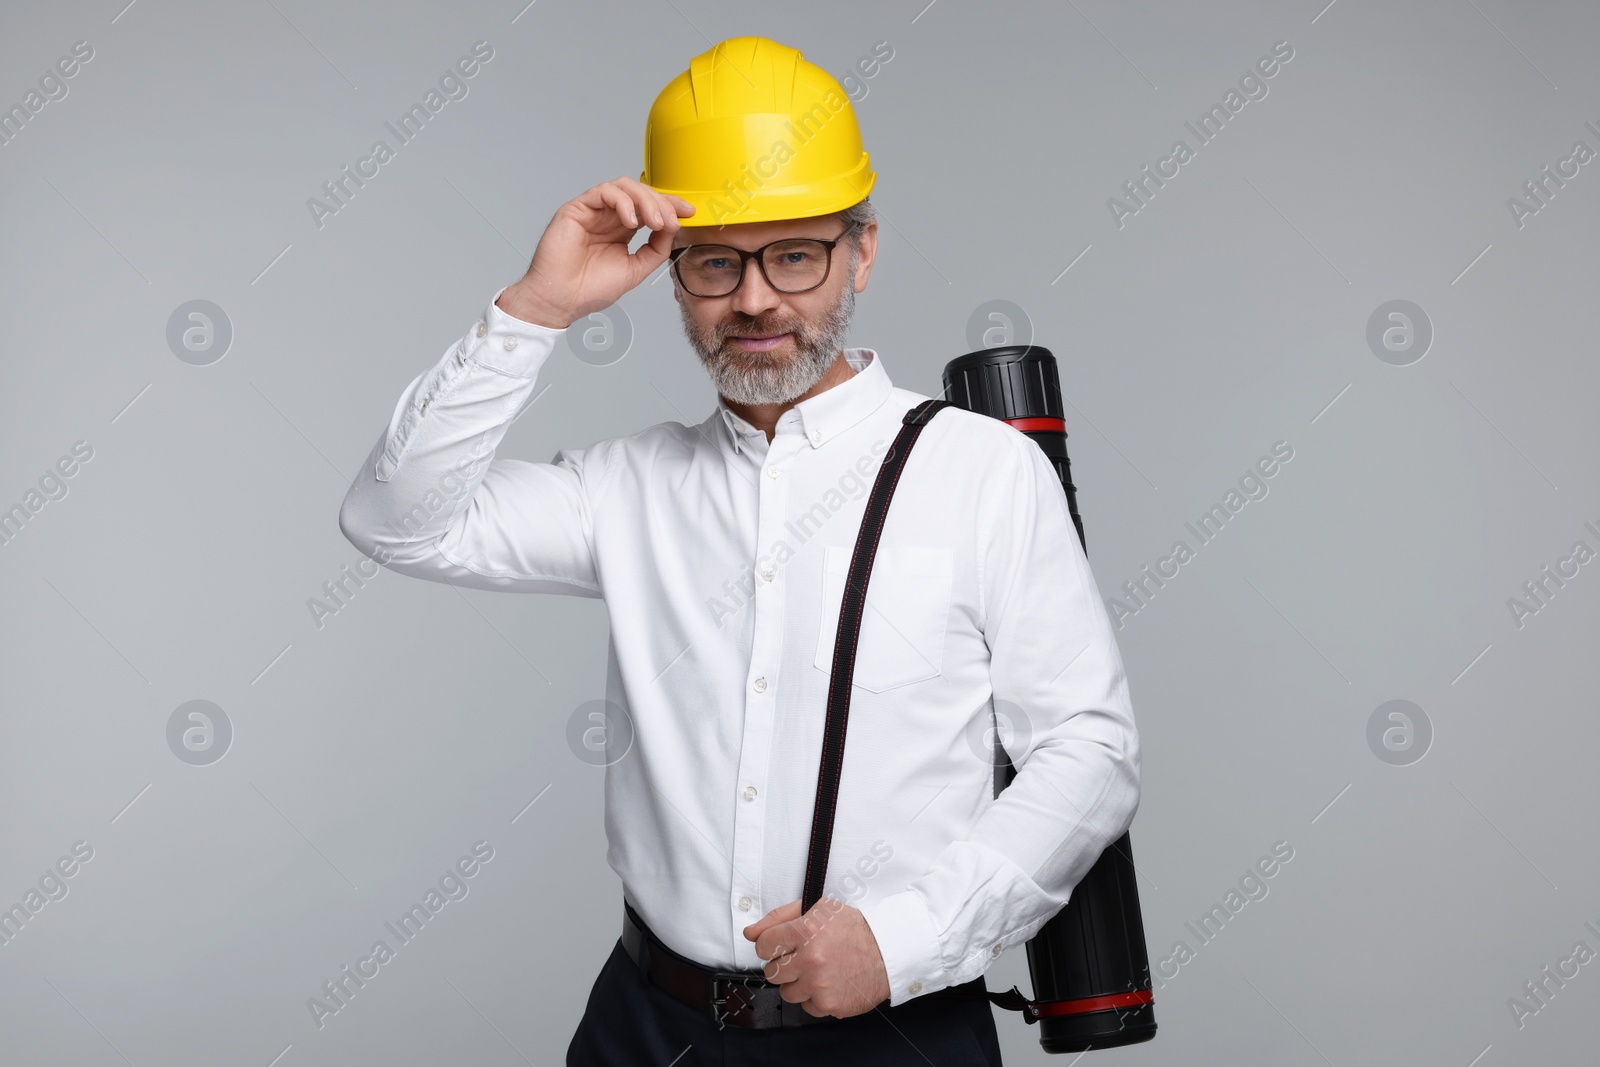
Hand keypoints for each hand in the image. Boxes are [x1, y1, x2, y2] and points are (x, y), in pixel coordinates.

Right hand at [497, 176, 694, 328]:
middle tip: (671, 222)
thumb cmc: (589, 290)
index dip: (670, 205)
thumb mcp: (636, 269)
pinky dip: (622, 201)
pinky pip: (604, 191)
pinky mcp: (577, 209)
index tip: (689, 212)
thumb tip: (673, 227)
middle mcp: (608, 217)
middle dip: (661, 204)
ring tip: (654, 222)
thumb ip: (656, 248)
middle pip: (640, 193)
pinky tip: (631, 220)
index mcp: (621, 230)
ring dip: (645, 200)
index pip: (649, 208)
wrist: (561, 301)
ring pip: (624, 187)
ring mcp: (593, 211)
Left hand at [743, 898, 891, 1018]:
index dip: (772, 945)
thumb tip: (750, 932)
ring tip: (819, 971)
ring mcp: (819, 984)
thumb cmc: (853, 929)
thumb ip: (779, 918)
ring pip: (786, 992)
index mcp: (806, 930)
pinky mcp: (828, 1005)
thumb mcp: (818, 909)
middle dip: (785, 965)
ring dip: (799, 983)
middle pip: (772, 971)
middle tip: (805, 958)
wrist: (887, 952)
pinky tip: (829, 984)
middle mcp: (811, 958)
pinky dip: (815, 998)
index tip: (783, 946)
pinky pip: (805, 1007)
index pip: (763, 945)